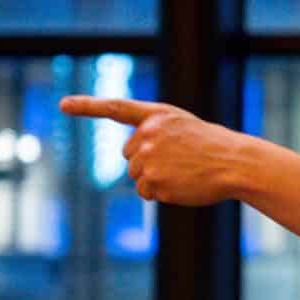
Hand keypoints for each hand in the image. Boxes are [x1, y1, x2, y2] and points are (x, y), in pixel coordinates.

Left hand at [58, 96, 248, 206]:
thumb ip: (156, 134)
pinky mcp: (153, 180)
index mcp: (156, 115)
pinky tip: (183, 185)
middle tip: (180, 162)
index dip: (87, 106)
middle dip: (148, 162)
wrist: (236, 163)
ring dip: (155, 179)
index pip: (115, 108)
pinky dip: (162, 193)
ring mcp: (149, 158)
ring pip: (136, 176)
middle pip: (129, 155)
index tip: (63, 105)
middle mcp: (147, 134)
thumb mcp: (184, 128)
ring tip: (185, 173)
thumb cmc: (214, 147)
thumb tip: (134, 162)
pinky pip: (147, 192)